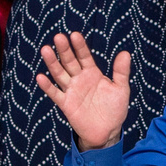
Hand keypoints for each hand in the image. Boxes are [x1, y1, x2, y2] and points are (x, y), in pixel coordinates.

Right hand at [34, 32, 133, 150]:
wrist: (107, 131)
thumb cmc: (114, 108)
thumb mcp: (121, 89)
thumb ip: (121, 72)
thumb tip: (125, 53)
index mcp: (92, 73)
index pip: (84, 56)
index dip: (80, 46)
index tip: (74, 35)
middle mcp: (80, 79)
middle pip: (70, 62)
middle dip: (64, 50)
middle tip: (58, 37)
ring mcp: (71, 91)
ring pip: (60, 74)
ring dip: (53, 63)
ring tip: (46, 50)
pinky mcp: (66, 104)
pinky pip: (55, 94)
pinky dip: (48, 87)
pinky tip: (40, 77)